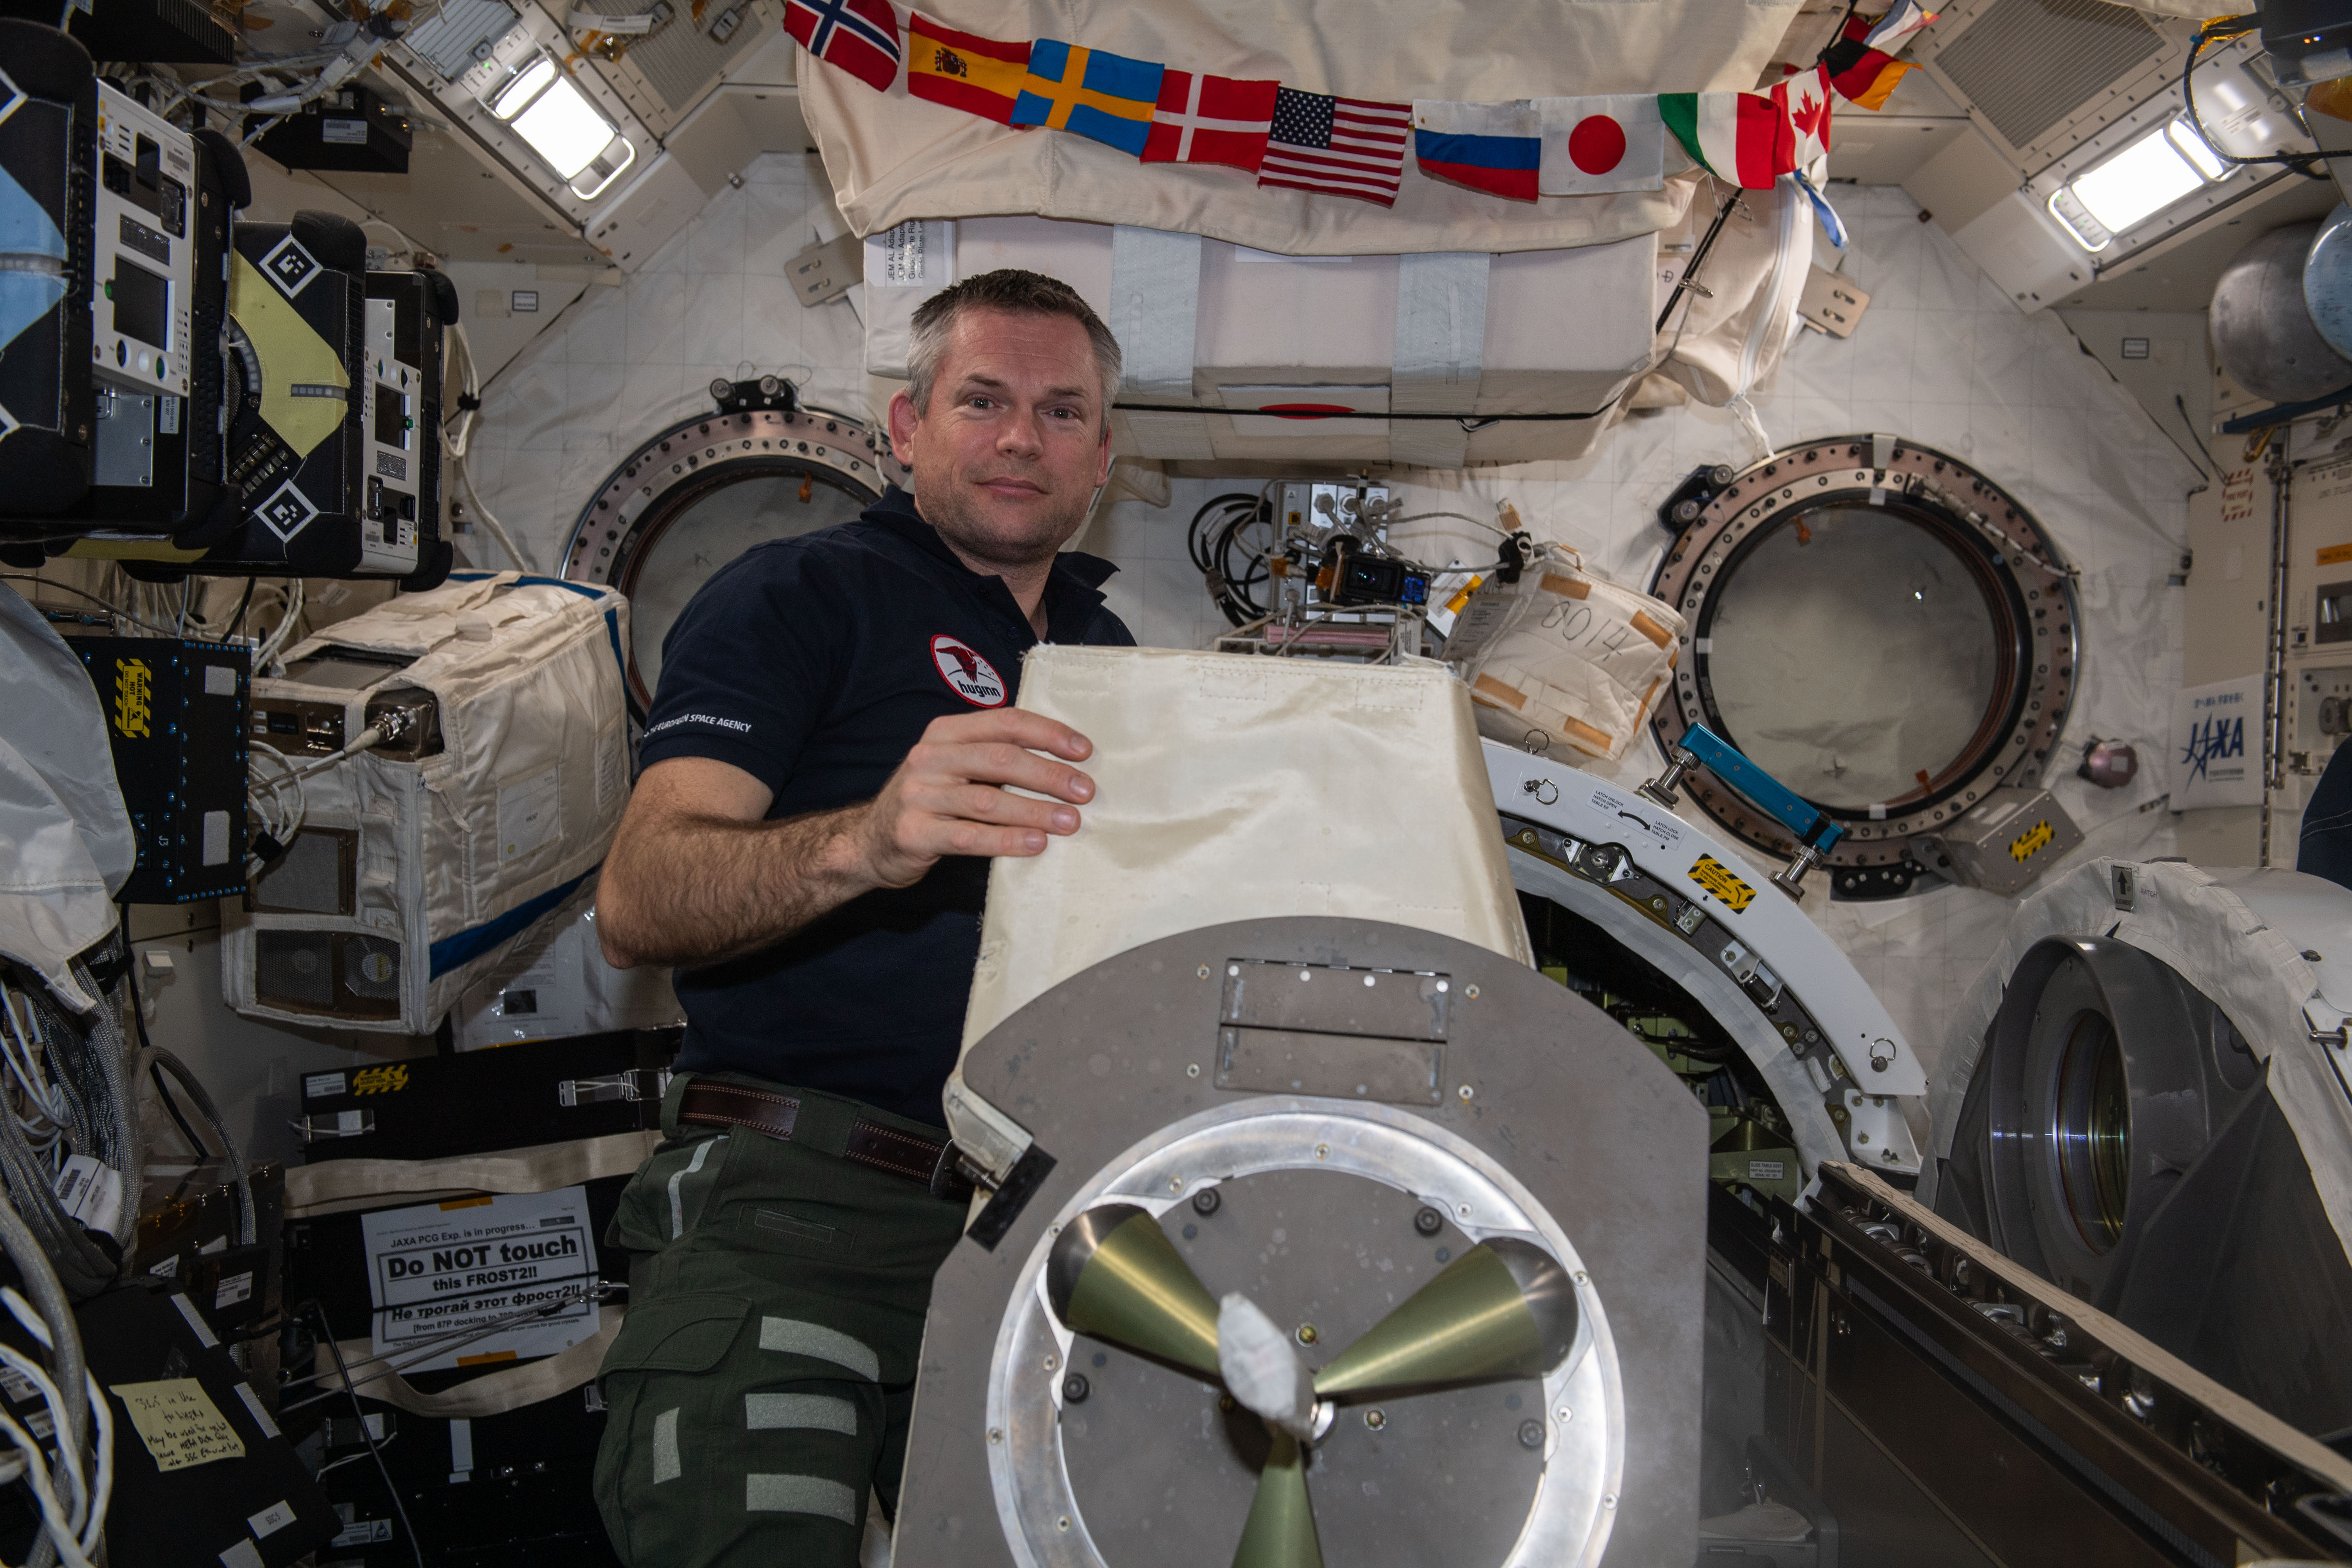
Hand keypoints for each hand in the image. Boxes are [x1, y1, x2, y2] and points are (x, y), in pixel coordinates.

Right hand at [853, 709, 1094, 887]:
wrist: (868, 841)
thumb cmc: (929, 802)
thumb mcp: (953, 767)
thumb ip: (993, 757)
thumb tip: (1063, 763)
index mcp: (945, 733)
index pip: (1005, 723)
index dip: (1048, 734)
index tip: (1084, 751)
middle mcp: (929, 758)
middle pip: (1000, 759)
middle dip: (1049, 775)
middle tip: (1085, 791)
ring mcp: (919, 795)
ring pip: (988, 800)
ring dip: (1035, 811)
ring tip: (1070, 822)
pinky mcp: (914, 832)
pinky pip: (969, 836)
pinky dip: (1007, 840)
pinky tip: (1036, 844)